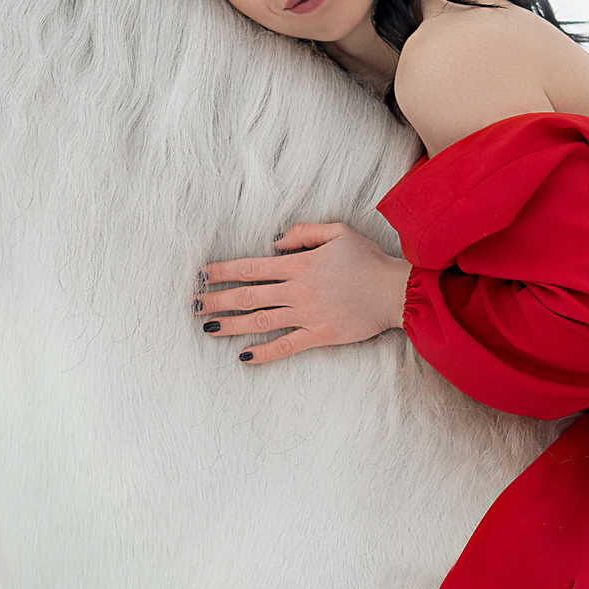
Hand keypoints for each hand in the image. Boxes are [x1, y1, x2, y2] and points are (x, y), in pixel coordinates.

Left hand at [196, 222, 410, 364]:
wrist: (394, 291)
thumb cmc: (368, 259)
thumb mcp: (338, 231)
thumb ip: (303, 232)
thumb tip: (274, 241)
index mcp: (299, 265)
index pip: (251, 268)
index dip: (224, 271)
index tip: (202, 275)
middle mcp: (297, 290)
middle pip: (248, 295)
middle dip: (217, 299)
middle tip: (193, 304)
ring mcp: (306, 314)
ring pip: (260, 320)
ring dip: (231, 324)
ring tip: (207, 327)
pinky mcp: (319, 335)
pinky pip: (286, 346)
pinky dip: (264, 352)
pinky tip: (243, 357)